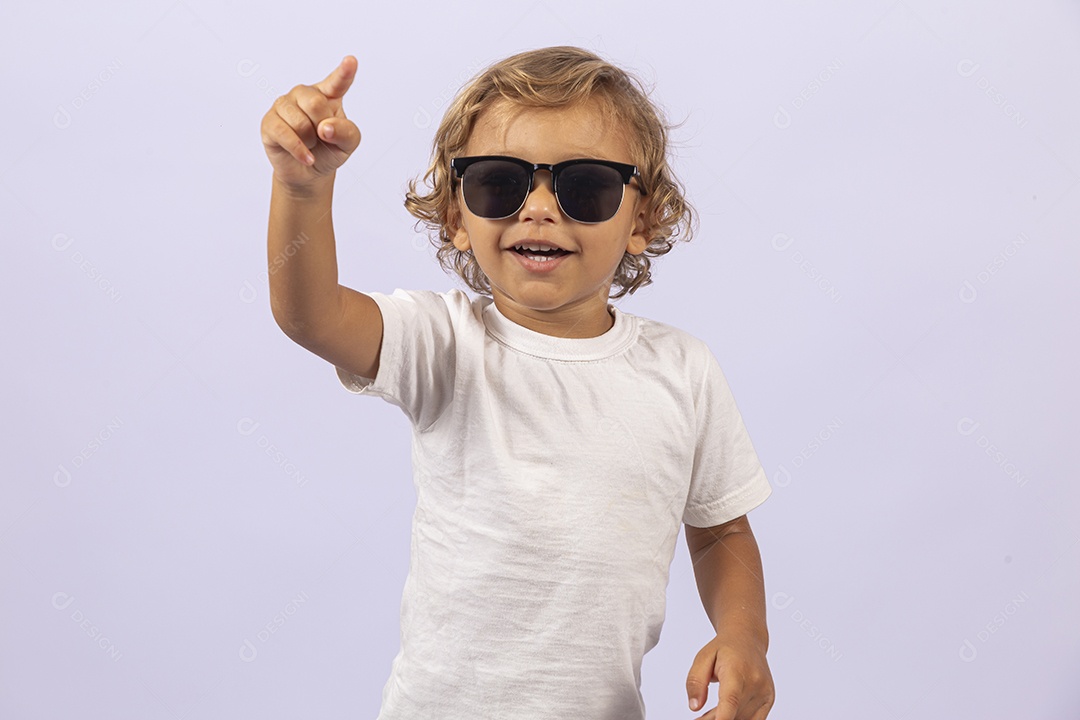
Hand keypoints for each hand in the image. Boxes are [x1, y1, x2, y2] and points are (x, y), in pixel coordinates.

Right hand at [260, 55, 361, 189]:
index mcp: (327, 94)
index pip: (337, 82)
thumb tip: (325, 128)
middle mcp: (303, 94)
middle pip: (315, 103)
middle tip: (322, 136)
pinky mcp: (269, 122)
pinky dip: (299, 150)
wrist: (309, 172)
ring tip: (309, 143)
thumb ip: (347, 132)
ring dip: (310, 141)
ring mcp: (284, 106)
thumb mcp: (348, 143)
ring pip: (300, 122)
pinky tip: (307, 157)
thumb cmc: (329, 150)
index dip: (344, 72)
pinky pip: (285, 134)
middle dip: (322, 127)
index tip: (351, 61)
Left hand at [686, 632, 773, 719]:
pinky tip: (721, 715)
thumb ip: (695, 682)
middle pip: (733, 713)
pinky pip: (752, 719)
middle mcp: (755, 682)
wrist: (748, 640)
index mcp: (737, 669)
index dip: (723, 717)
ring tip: (707, 715)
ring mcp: (765, 693)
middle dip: (713, 719)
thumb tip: (694, 707)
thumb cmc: (724, 649)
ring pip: (742, 719)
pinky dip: (736, 719)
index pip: (731, 699)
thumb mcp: (702, 658)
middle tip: (698, 719)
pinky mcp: (768, 700)